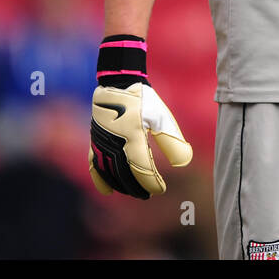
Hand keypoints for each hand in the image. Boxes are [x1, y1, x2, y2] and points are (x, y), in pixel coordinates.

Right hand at [88, 82, 192, 198]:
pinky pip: (94, 164)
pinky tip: (108, 191)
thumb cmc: (144, 100)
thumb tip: (184, 162)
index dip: (152, 183)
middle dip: (137, 188)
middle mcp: (115, 143)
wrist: (118, 82)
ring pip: (109, 172)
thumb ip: (173, 141)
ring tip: (133, 192)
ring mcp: (102, 143)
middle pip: (125, 175)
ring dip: (121, 185)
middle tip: (148, 195)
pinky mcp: (95, 140)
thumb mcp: (162, 118)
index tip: (161, 189)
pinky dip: (100, 179)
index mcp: (133, 137)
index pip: (142, 169)